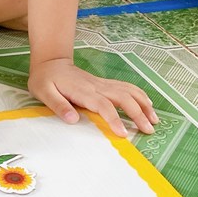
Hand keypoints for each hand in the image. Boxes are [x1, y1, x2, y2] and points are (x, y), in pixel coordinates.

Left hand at [28, 57, 157, 135]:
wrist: (50, 62)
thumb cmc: (45, 79)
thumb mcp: (43, 92)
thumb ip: (58, 105)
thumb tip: (73, 119)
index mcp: (82, 91)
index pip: (103, 105)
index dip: (114, 119)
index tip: (123, 134)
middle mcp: (96, 86)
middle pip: (123, 97)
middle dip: (138, 113)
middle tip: (148, 131)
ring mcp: (102, 84)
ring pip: (129, 91)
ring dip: (143, 104)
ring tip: (154, 121)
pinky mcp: (105, 83)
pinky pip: (127, 87)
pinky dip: (140, 96)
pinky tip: (148, 106)